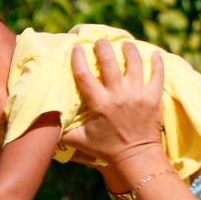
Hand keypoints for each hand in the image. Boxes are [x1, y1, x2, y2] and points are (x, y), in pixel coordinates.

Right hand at [66, 39, 165, 164]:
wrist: (136, 157)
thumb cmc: (107, 149)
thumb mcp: (81, 141)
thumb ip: (62, 132)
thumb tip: (42, 126)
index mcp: (99, 103)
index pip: (84, 74)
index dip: (78, 58)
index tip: (77, 47)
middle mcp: (118, 95)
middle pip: (109, 62)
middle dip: (103, 47)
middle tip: (101, 41)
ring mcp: (138, 94)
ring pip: (134, 62)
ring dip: (129, 50)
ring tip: (125, 44)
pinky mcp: (154, 97)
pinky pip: (158, 74)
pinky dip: (157, 62)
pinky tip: (153, 54)